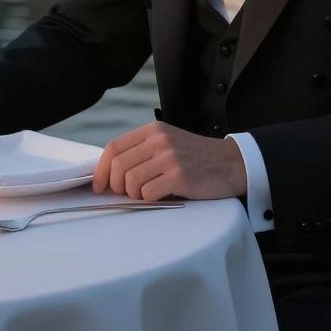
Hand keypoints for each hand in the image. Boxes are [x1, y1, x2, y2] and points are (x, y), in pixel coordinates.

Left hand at [92, 122, 246, 201]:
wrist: (230, 163)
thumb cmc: (195, 158)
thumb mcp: (168, 144)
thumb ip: (142, 152)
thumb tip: (110, 174)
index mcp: (153, 130)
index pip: (114, 147)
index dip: (101, 170)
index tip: (100, 186)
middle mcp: (159, 140)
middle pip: (119, 166)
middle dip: (117, 186)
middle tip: (129, 193)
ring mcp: (169, 157)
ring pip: (130, 182)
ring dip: (135, 194)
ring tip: (150, 193)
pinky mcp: (179, 175)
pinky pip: (148, 193)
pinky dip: (150, 200)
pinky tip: (163, 195)